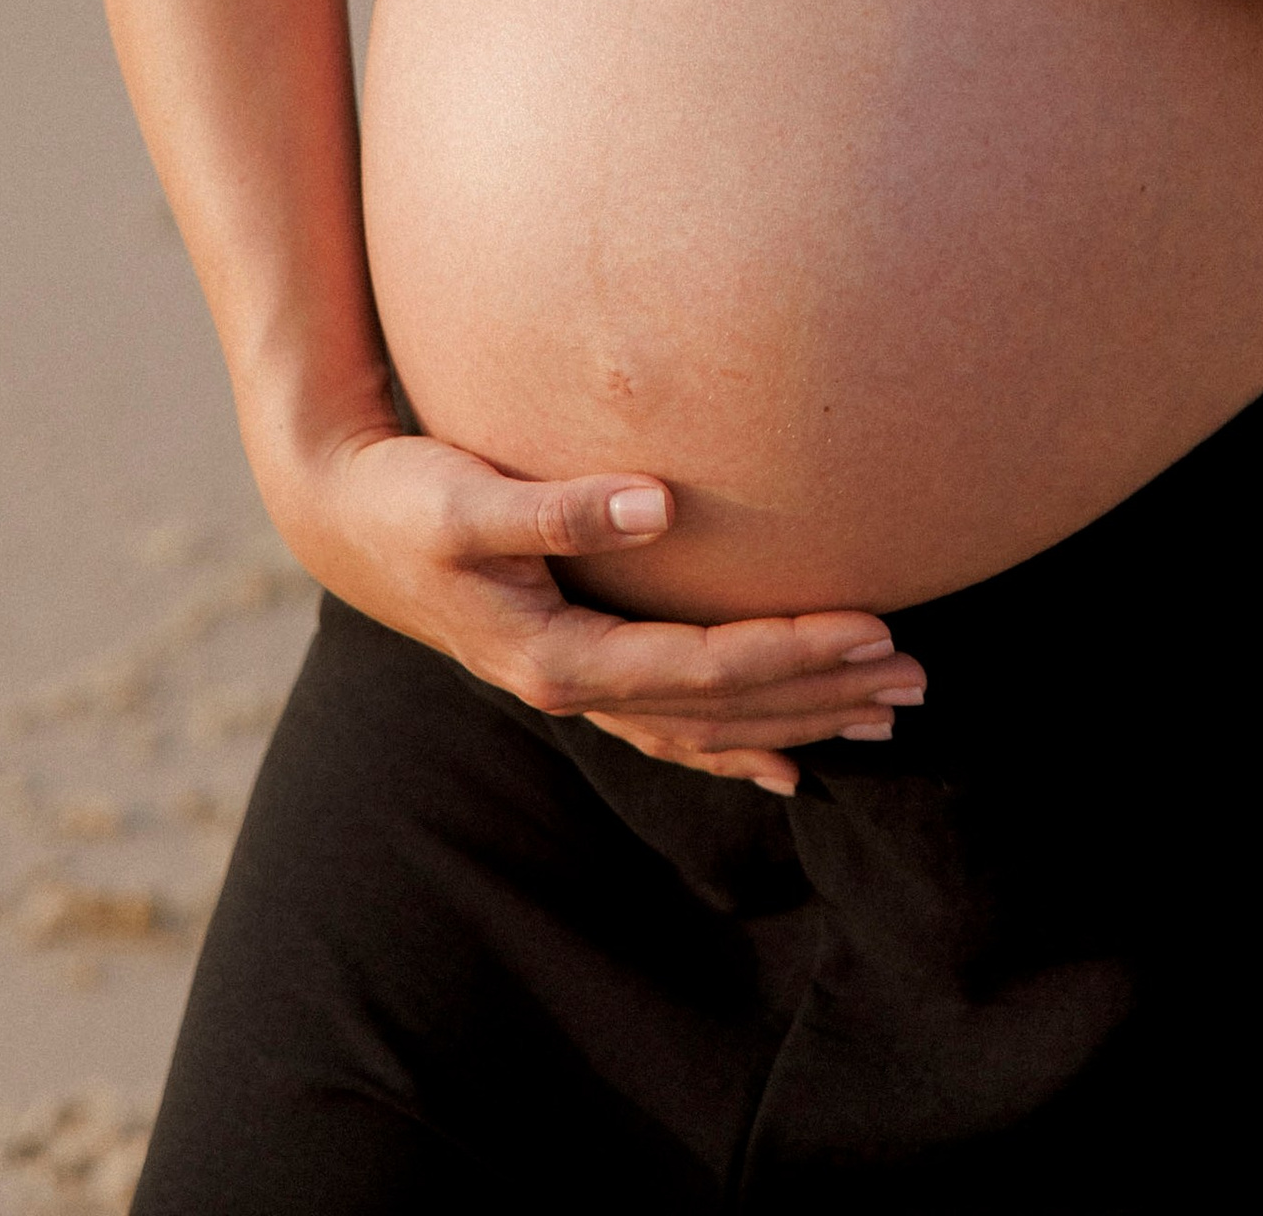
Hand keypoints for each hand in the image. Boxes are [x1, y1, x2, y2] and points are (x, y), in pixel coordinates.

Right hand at [268, 424, 923, 793]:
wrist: (344, 520)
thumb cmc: (406, 496)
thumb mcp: (467, 498)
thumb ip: (559, 507)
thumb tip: (658, 501)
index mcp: (558, 656)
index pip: (702, 668)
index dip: (791, 652)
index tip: (875, 629)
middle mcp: (574, 688)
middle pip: (721, 711)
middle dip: (821, 696)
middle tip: (917, 680)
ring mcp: (576, 688)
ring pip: (706, 728)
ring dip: (797, 723)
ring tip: (886, 716)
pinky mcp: (574, 669)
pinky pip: (671, 730)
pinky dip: (733, 748)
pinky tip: (786, 766)